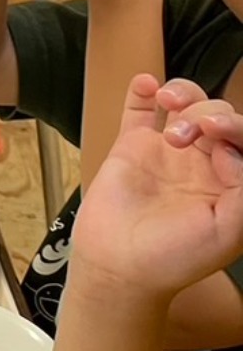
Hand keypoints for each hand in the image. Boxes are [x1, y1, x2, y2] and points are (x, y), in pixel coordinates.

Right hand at [72, 74, 242, 296]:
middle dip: (207, 112)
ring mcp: (165, 152)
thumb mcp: (228, 232)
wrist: (120, 266)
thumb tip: (229, 151)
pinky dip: (140, 91)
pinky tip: (146, 83)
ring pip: (183, 104)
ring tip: (167, 103)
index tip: (214, 134)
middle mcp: (202, 163)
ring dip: (181, 93)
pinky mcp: (130, 147)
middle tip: (189, 132)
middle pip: (216, 115)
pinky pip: (137, 110)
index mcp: (231, 183)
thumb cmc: (176, 259)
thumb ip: (242, 191)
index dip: (236, 127)